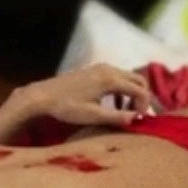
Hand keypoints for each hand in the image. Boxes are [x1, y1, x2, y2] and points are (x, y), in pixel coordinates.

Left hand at [14, 64, 152, 127]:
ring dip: (132, 93)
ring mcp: (101, 67)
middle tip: (135, 115)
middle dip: (141, 98)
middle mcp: (109, 69)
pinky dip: (122, 89)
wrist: (43, 95)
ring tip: (125, 111)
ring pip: (128, 77)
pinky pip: (117, 77)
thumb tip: (137, 119)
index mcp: (110, 79)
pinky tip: (113, 103)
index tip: (138, 120)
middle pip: (138, 80)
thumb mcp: (93, 116)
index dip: (144, 106)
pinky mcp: (94, 70)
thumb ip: (117, 117)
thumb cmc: (67, 107)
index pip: (140, 90)